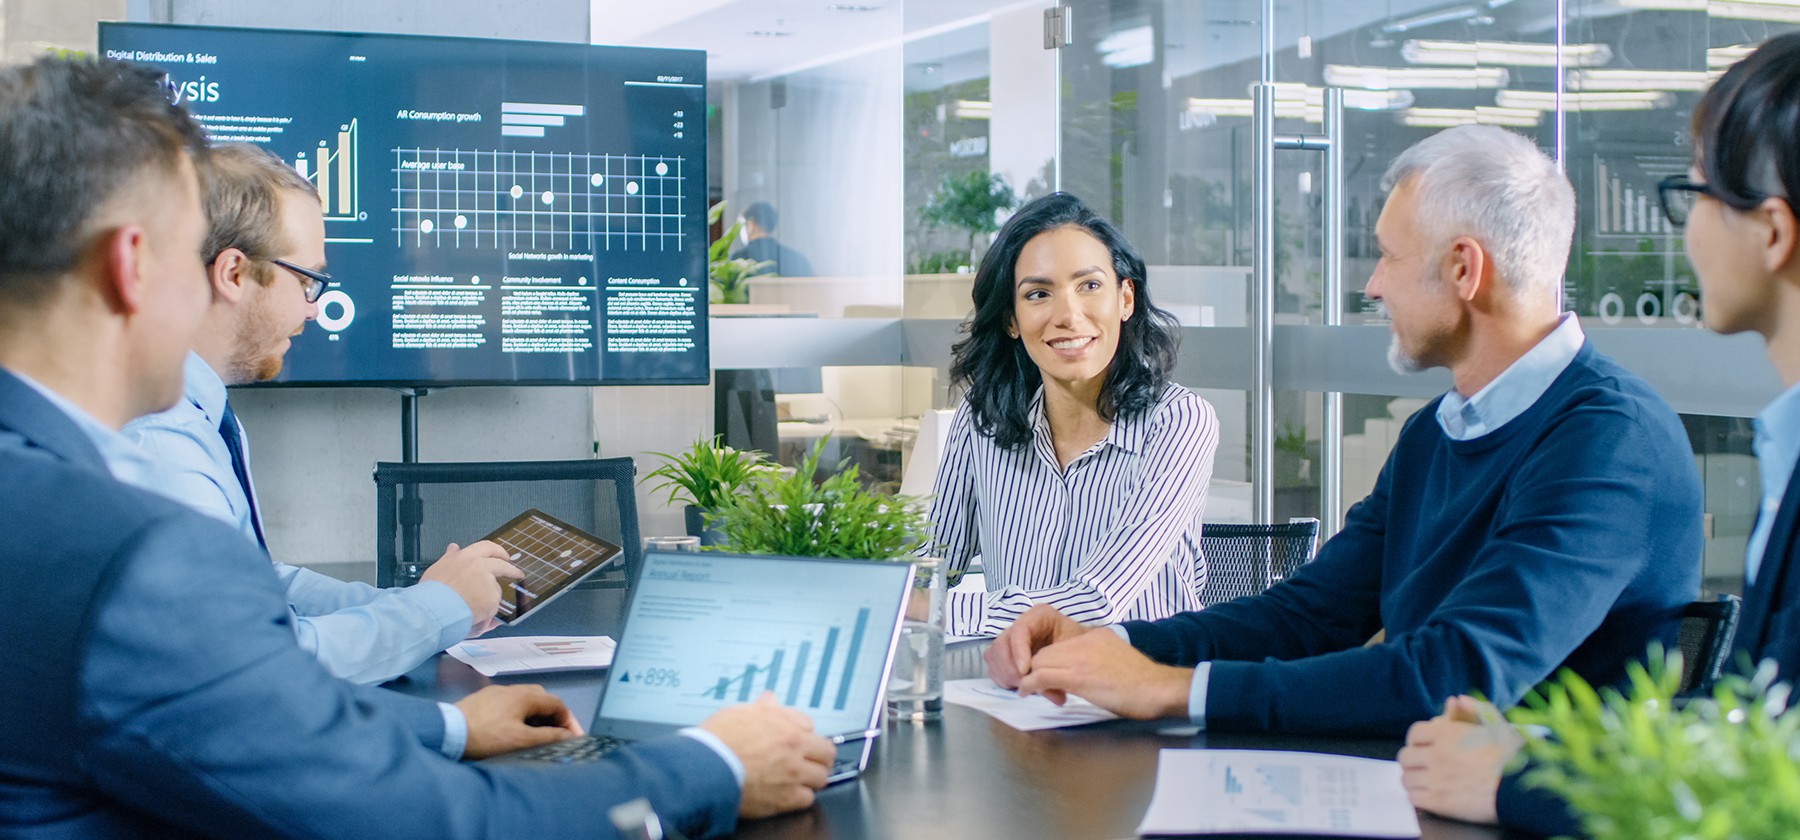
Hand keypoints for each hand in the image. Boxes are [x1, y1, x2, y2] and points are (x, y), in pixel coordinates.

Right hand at [420, 541, 522, 628]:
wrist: (432, 610)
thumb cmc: (431, 593)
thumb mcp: (437, 568)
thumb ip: (449, 557)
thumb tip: (453, 547)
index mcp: (465, 557)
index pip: (487, 547)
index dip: (498, 551)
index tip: (504, 556)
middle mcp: (479, 566)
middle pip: (502, 565)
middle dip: (512, 569)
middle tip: (517, 574)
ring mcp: (488, 582)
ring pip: (495, 591)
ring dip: (488, 600)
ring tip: (471, 611)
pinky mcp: (492, 599)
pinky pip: (493, 608)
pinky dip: (486, 615)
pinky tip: (473, 620)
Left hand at [454, 684, 582, 759]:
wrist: (447, 732)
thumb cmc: (487, 737)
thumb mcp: (521, 740)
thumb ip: (548, 737)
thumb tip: (569, 736)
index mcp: (525, 696)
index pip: (557, 703)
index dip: (569, 721)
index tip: (574, 738)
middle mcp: (513, 689)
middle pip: (542, 698)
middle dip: (554, 716)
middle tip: (557, 735)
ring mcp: (495, 693)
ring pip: (525, 700)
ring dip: (536, 715)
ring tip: (536, 734)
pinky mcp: (482, 700)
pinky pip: (509, 704)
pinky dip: (520, 715)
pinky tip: (512, 730)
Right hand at [698, 693, 834, 818]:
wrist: (707, 767)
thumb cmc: (718, 738)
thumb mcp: (739, 713)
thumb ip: (761, 709)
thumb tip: (769, 699)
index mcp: (785, 725)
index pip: (810, 726)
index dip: (801, 733)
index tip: (796, 739)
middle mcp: (795, 749)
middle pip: (826, 753)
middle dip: (818, 756)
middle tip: (808, 761)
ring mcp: (793, 775)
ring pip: (821, 778)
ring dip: (811, 778)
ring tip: (797, 780)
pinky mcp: (786, 799)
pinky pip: (807, 799)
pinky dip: (800, 797)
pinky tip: (787, 794)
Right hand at [984, 604, 1085, 688]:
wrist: (1081, 651)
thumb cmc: (1079, 648)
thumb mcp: (1074, 654)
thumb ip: (1060, 669)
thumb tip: (1052, 694)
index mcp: (1039, 616)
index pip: (1019, 629)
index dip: (1019, 651)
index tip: (1026, 672)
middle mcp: (1022, 624)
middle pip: (1001, 644)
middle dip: (1010, 668)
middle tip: (1025, 685)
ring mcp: (1011, 638)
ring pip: (993, 655)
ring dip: (1005, 674)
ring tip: (1024, 686)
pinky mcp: (1006, 653)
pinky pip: (993, 665)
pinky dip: (1002, 677)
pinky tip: (1017, 685)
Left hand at [1015, 626, 1190, 718]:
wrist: (1159, 689)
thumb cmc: (1145, 684)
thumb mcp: (1118, 660)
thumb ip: (1098, 660)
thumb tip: (1085, 674)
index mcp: (1097, 636)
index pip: (1059, 645)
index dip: (1048, 662)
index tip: (1047, 678)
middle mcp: (1086, 641)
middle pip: (1044, 651)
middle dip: (1034, 669)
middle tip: (1033, 687)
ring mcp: (1081, 657)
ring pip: (1039, 661)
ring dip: (1029, 678)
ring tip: (1027, 692)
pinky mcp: (1078, 676)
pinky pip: (1042, 676)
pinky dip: (1029, 685)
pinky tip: (1026, 693)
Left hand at [1396, 695, 1520, 824]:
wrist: (1521, 789)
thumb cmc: (1512, 756)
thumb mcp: (1496, 726)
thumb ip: (1475, 710)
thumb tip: (1457, 699)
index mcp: (1446, 734)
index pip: (1414, 733)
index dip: (1418, 740)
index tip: (1423, 746)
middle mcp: (1436, 755)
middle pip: (1405, 756)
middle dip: (1413, 760)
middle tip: (1422, 765)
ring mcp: (1436, 779)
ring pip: (1406, 778)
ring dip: (1414, 779)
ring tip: (1425, 781)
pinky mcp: (1438, 802)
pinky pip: (1413, 798)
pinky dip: (1418, 797)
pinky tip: (1428, 795)